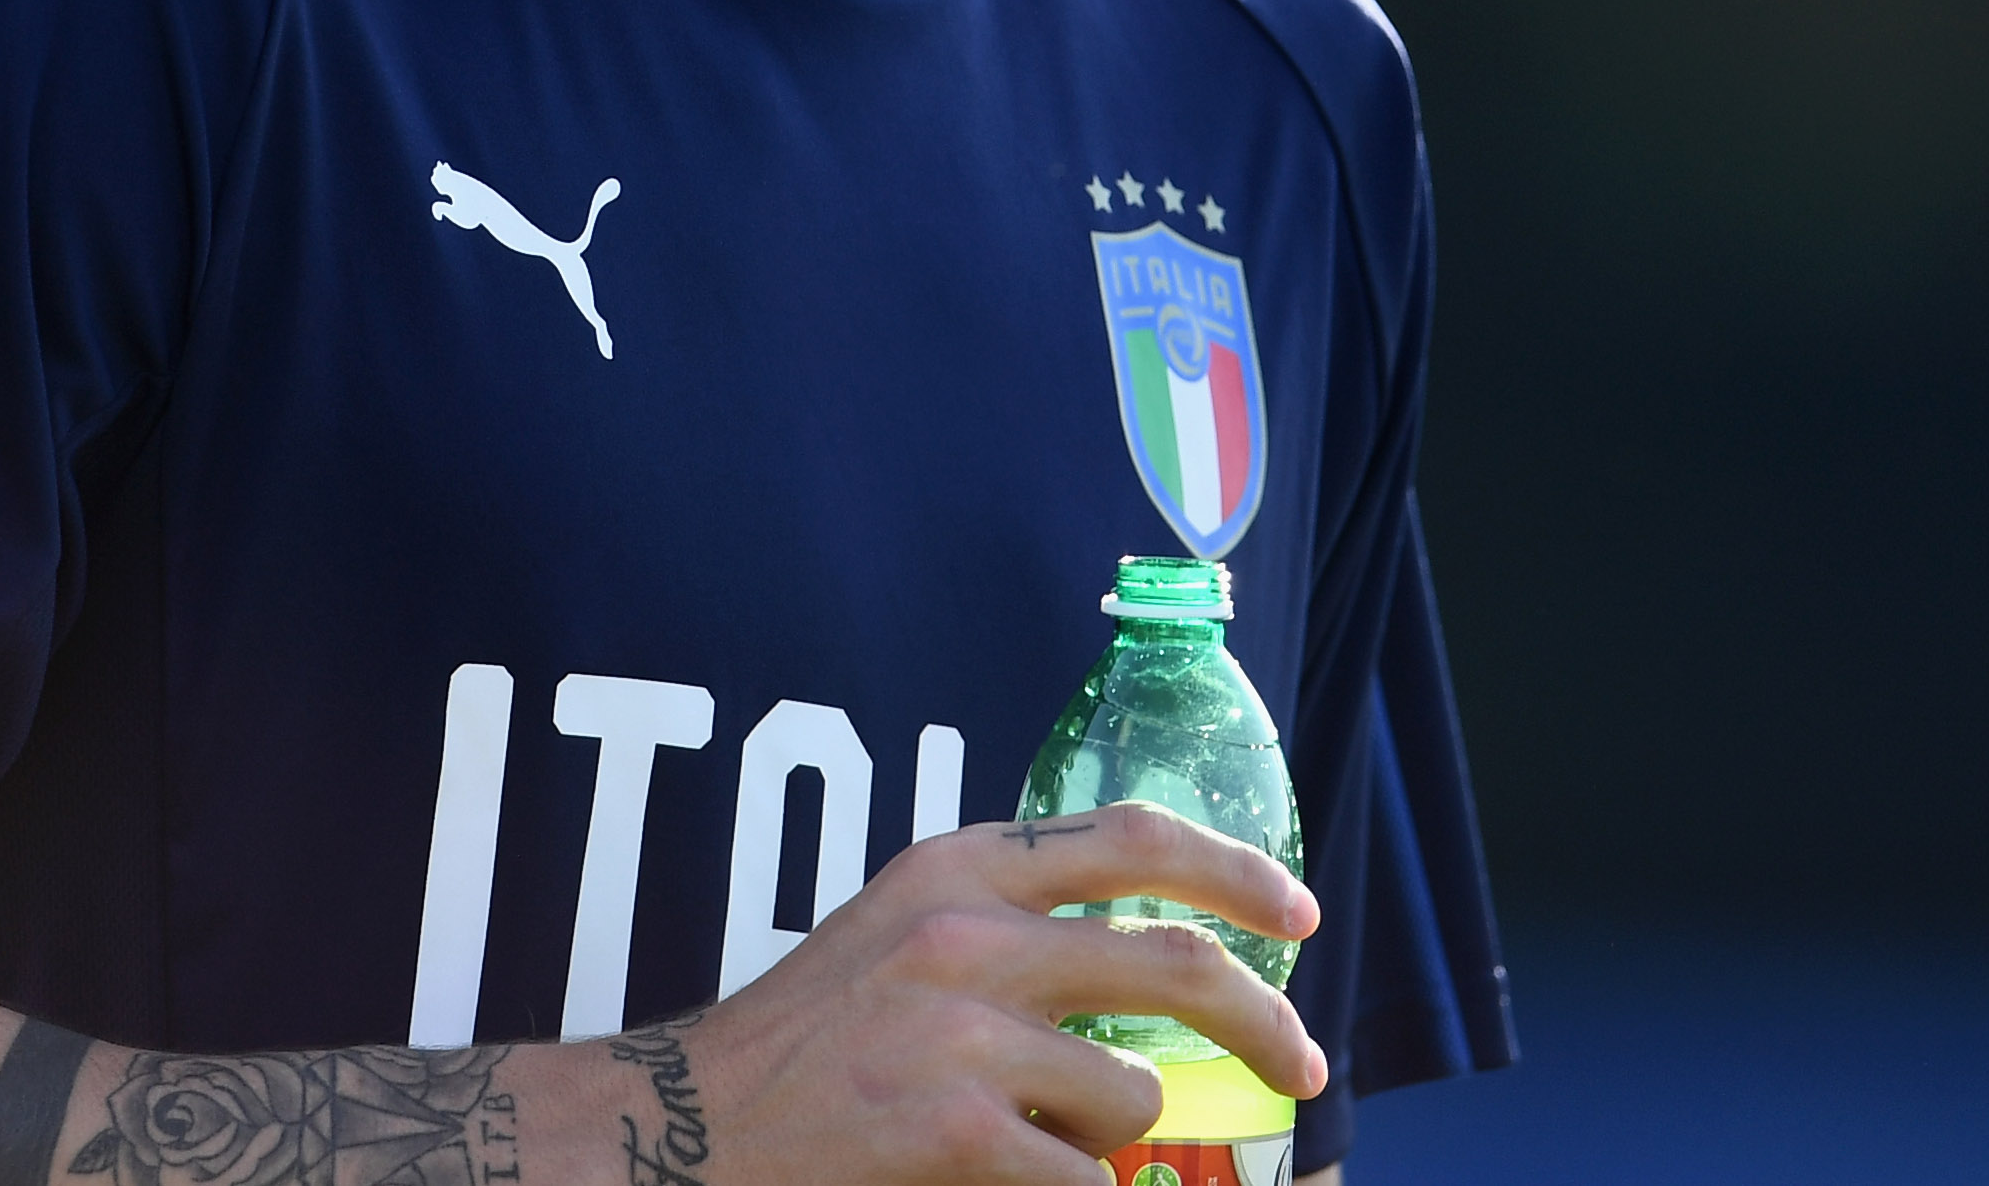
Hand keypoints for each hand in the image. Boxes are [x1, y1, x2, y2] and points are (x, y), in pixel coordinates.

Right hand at [520, 802, 1322, 1185]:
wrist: (685, 1129)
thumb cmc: (805, 1043)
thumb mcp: (901, 932)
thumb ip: (1009, 923)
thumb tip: (1151, 964)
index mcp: (957, 865)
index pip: (1135, 837)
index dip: (1235, 872)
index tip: (1298, 911)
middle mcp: (967, 931)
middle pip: (1178, 962)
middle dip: (1266, 1022)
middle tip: (1303, 1068)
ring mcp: (963, 1033)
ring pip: (1134, 1095)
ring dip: (1115, 1139)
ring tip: (1048, 1148)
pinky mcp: (956, 1132)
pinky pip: (1088, 1182)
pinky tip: (1019, 1184)